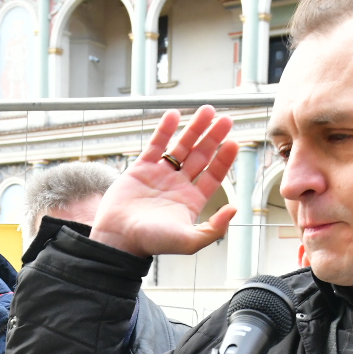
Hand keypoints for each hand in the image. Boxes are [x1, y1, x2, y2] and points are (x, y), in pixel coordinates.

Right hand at [91, 105, 239, 256]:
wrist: (118, 238)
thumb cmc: (152, 242)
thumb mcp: (190, 242)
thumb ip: (215, 228)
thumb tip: (234, 208)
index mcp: (191, 201)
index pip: (213, 175)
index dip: (224, 159)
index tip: (234, 142)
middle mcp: (178, 186)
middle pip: (200, 156)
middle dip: (213, 138)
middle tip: (226, 120)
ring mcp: (159, 175)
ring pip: (181, 146)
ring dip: (194, 128)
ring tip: (207, 111)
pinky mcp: (140, 168)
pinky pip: (156, 145)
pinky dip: (165, 129)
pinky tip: (175, 115)